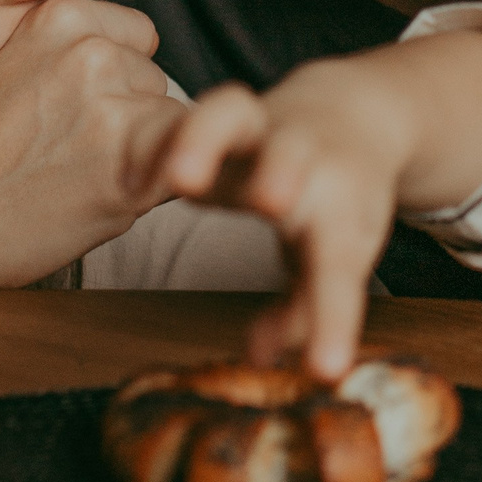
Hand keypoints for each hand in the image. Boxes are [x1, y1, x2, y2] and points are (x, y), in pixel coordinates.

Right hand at [0, 0, 183, 290]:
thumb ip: (79, 61)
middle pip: (156, 84)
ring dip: (141, 156)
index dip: (111, 83)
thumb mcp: (16, 69)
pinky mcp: (130, 159)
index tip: (63, 113)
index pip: (137, 40)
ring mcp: (112, 103)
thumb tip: (146, 74)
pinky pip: (185, 164)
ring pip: (172, 126)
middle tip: (62, 156)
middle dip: (127, 119)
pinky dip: (163, 186)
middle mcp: (93, 48)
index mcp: (62, 14)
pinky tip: (112, 199)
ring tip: (73, 181)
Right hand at [135, 59, 421, 380]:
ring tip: (179, 180)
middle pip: (292, 154)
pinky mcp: (219, 117)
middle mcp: (304, 161)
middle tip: (273, 202)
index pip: (337, 266)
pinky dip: (154, 142)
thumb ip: (308, 309)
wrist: (349, 112)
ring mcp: (259, 130)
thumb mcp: (340, 254)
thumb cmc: (342, 198)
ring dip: (205, 139)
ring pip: (231, 112)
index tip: (327, 369)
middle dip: (281, 175)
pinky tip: (132, 182)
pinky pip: (182, 116)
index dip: (331, 319)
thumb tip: (266, 358)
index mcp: (340, 207)